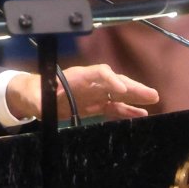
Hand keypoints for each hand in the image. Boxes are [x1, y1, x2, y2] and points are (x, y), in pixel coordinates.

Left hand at [6, 64, 158, 120]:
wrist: (36, 97)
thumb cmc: (36, 93)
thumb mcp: (36, 97)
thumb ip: (41, 100)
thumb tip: (42, 106)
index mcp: (77, 77)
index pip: (98, 73)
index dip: (111, 80)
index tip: (121, 91)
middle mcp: (90, 83)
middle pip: (114, 81)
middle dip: (132, 87)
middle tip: (151, 94)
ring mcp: (94, 94)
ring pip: (119, 94)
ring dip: (136, 97)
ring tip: (153, 100)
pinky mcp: (95, 105)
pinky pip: (114, 107)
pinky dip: (127, 110)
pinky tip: (141, 114)